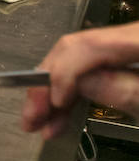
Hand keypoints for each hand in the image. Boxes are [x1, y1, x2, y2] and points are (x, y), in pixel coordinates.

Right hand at [20, 21, 138, 137]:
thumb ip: (123, 91)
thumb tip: (78, 84)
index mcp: (137, 39)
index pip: (88, 45)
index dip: (63, 73)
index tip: (54, 104)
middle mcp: (126, 37)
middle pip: (75, 49)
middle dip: (47, 84)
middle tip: (31, 117)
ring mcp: (120, 46)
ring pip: (75, 60)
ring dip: (51, 93)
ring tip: (39, 124)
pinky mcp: (118, 61)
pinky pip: (87, 70)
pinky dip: (70, 93)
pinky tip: (57, 115)